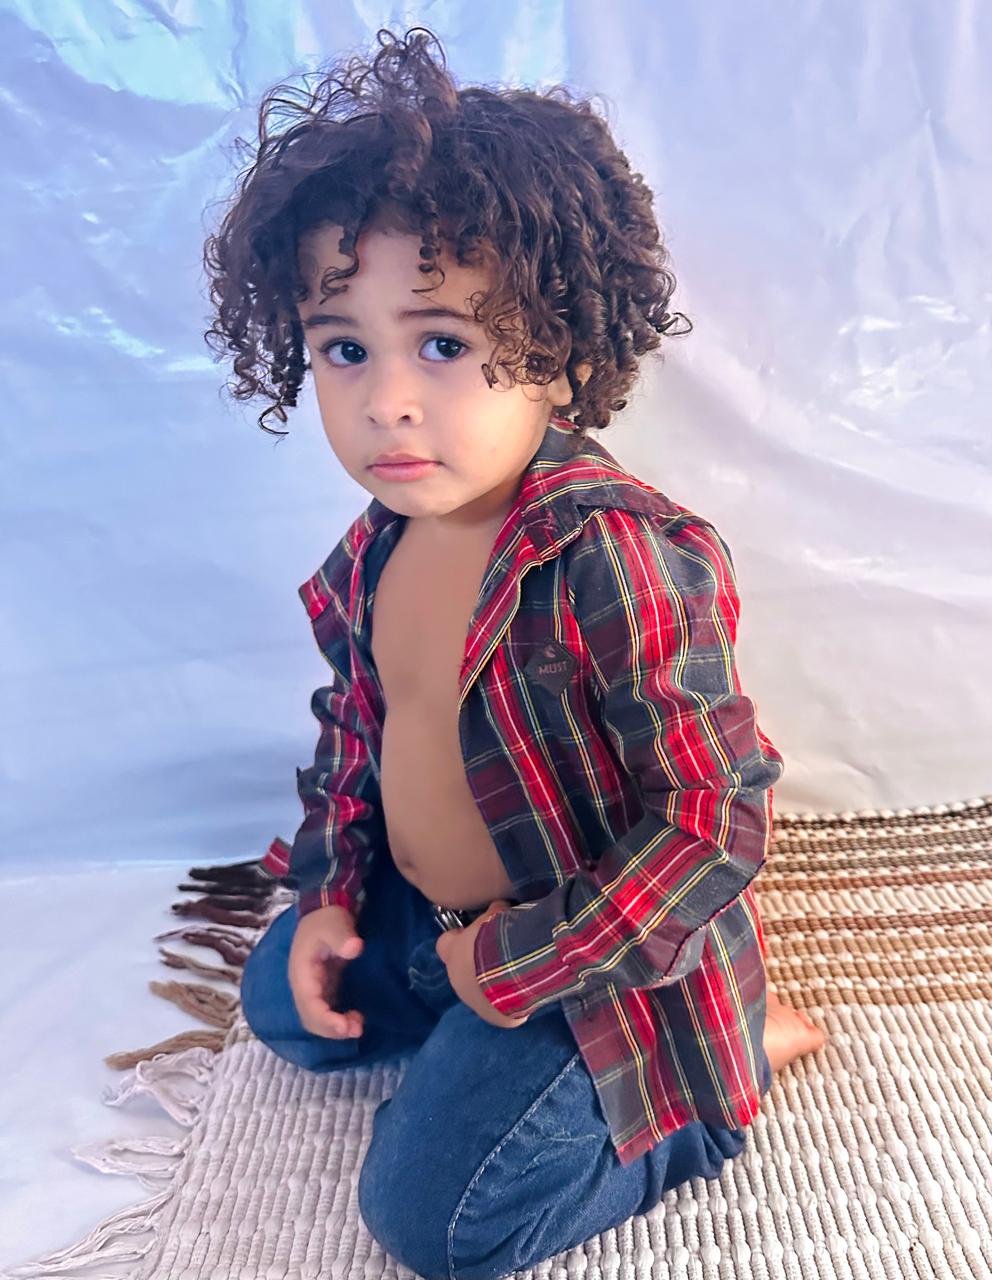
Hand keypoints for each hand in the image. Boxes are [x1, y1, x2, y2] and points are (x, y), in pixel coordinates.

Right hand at [287, 903, 365, 1039]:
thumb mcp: (335, 924)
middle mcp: (303, 985)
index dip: (324, 1019)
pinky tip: (355, 1018)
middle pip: (310, 1018)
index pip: (308, 1004)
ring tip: (358, 1026)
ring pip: (317, 1018)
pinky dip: (337, 1021)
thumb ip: (343, 937)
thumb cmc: (328, 919)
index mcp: (302, 972)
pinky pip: (325, 1012)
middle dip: (330, 1029)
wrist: (323, 911)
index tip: (344, 1026)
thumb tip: (354, 949)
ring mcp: (312, 988)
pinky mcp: (323, 988)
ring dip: (334, 1028)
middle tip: (356, 1029)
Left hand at [435, 900, 529, 1027]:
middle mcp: (458, 980)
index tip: (473, 933)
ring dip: (493, 984)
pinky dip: (511, 1002)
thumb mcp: (495, 916)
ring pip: (481, 993)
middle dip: (478, 963)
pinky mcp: (496, 1018)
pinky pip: (502, 1010)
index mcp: (453, 954)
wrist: (512, 970)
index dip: (458, 938)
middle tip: (499, 954)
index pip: (444, 944)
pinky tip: (524, 991)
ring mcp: (475, 1002)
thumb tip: (499, 906)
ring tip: (515, 974)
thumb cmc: (498, 938)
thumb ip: (493, 913)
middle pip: (463, 971)